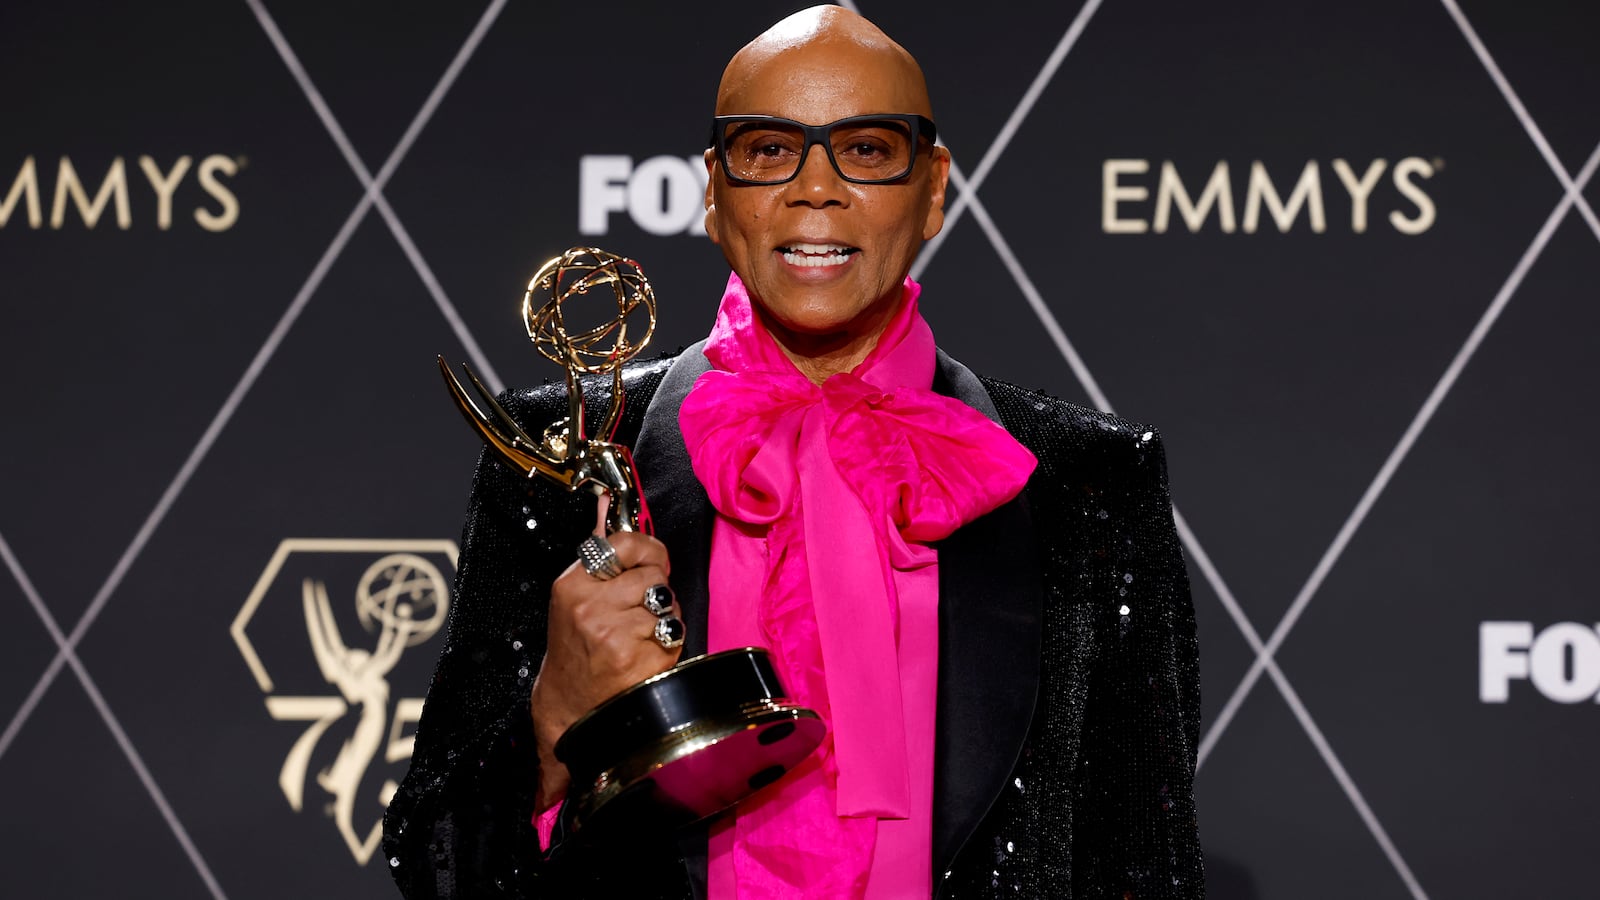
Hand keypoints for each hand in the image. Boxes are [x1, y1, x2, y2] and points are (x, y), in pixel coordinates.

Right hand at [530, 531, 680, 809]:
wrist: (571, 708)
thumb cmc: (577, 649)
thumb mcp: (575, 597)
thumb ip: (600, 553)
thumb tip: (608, 503)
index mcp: (573, 584)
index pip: (625, 543)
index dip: (649, 551)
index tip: (652, 562)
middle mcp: (590, 606)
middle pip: (654, 575)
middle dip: (655, 592)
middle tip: (639, 612)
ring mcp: (613, 633)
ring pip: (668, 604)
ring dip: (664, 619)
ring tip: (641, 635)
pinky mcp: (638, 658)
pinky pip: (675, 634)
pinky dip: (668, 645)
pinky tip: (646, 655)